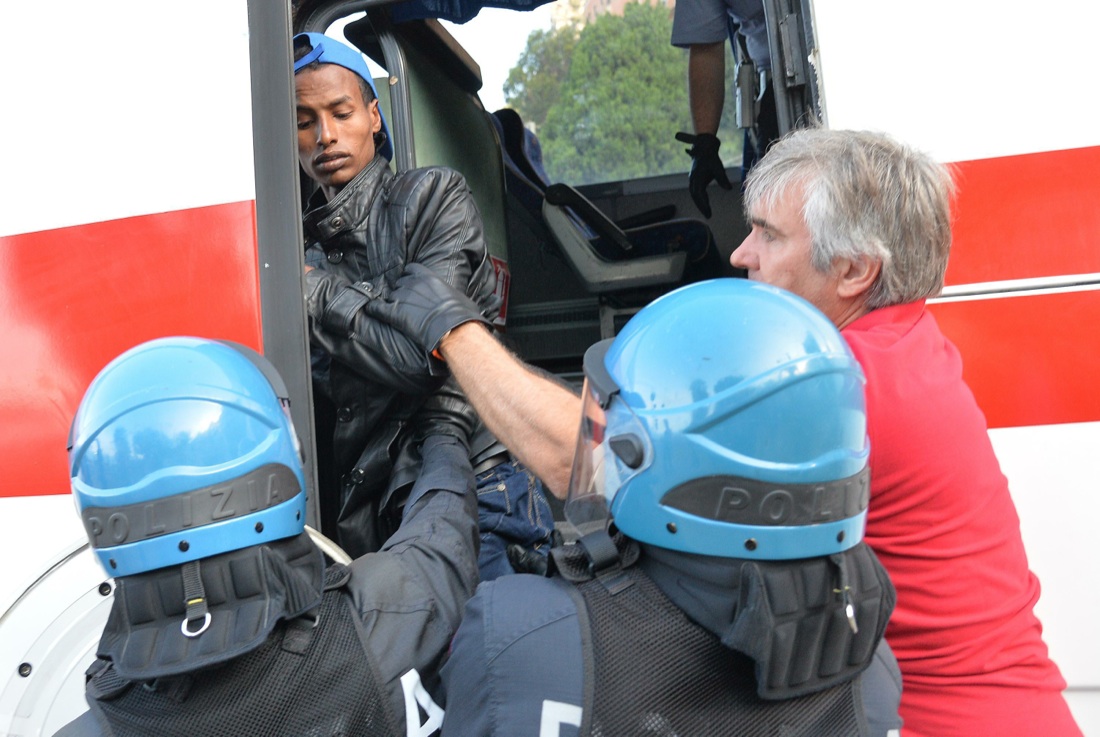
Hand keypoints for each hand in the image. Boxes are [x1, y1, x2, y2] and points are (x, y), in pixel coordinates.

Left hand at [363, 263, 489, 355]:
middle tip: (406, 302)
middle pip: (399, 283)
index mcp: (426, 276)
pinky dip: (373, 308)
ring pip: (389, 295)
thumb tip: (452, 298)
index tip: (410, 282)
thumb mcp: (457, 296)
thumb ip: (447, 292)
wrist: (452, 328)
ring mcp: (400, 297)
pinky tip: (372, 309)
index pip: (410, 269)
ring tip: (394, 309)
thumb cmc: (460, 313)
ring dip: (391, 301)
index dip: (409, 276)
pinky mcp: (393, 313)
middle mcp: (411, 284)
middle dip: (401, 291)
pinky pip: (376, 307)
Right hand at [675, 132, 731, 218]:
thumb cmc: (711, 157)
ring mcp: (692, 179)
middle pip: (695, 197)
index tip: (709, 214)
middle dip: (701, 206)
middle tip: (708, 215)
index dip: (704, 205)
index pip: (700, 195)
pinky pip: (695, 190)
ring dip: (699, 203)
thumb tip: (729, 189)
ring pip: (694, 194)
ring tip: (706, 210)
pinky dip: (699, 197)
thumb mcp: (718, 168)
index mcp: (697, 178)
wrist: (704, 147)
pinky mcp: (694, 178)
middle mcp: (693, 180)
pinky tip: (705, 201)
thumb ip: (723, 179)